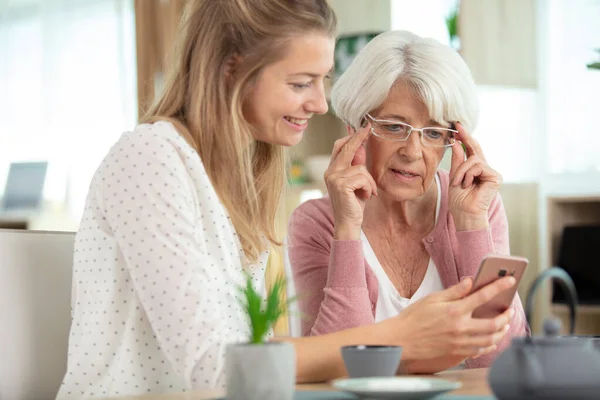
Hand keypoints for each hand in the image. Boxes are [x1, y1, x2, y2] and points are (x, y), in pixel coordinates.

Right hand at [324, 124, 376, 239]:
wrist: (348, 223)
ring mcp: (334, 178)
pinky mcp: (341, 184)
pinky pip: (363, 177)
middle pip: (346, 148)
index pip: (340, 147)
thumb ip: (357, 165)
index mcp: (332, 170)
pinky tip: (366, 196)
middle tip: (368, 128)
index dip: (351, 137)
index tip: (363, 128)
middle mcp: (330, 172)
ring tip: (368, 192)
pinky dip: (369, 187)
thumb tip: (361, 146)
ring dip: (370, 181)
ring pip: (361, 168)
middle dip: (358, 138)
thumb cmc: (354, 204)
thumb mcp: (357, 182)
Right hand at [389, 276, 515, 360]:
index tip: (510, 281)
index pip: (483, 296)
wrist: (402, 340)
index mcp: (455, 310)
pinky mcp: (457, 353)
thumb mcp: (432, 299)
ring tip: (504, 324)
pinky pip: (480, 350)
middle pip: (494, 323)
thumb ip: (454, 291)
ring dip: (501, 331)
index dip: (499, 286)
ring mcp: (460, 342)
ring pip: (490, 339)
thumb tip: (470, 281)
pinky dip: (489, 345)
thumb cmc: (414, 318)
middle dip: (506, 316)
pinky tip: (491, 340)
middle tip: (509, 310)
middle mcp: (460, 327)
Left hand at [448, 123, 501, 230]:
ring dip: (461, 171)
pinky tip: (467, 185)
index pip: (470, 150)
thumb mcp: (454, 176)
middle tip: (458, 126)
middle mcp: (484, 169)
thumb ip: (457, 160)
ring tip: (458, 183)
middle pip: (475, 149)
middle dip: (466, 137)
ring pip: (473, 159)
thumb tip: (457, 143)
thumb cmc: (459, 199)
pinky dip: (468, 175)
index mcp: (474, 169)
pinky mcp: (495, 177)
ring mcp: (491, 172)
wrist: (465, 214)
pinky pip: (477, 166)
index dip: (465, 138)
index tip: (457, 127)